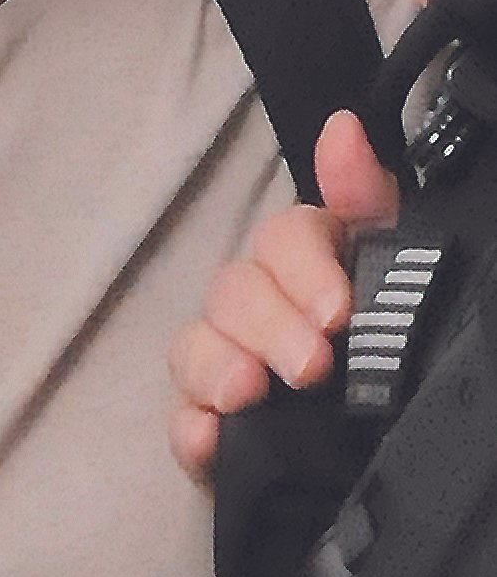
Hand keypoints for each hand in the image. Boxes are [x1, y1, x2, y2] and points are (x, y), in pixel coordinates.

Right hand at [168, 111, 398, 480]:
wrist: (388, 448)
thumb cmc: (396, 347)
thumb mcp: (396, 268)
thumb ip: (369, 200)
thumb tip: (343, 128)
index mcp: (310, 266)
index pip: (284, 237)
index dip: (303, 266)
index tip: (337, 312)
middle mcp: (261, 309)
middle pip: (233, 290)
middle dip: (267, 324)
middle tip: (311, 367)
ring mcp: (229, 368)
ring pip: (194, 347)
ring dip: (215, 365)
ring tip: (249, 395)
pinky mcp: (214, 433)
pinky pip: (180, 423)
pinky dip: (189, 430)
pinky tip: (208, 440)